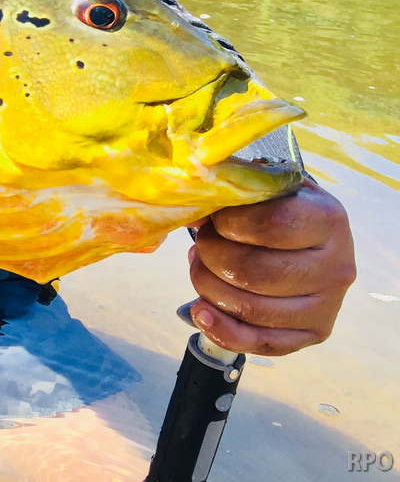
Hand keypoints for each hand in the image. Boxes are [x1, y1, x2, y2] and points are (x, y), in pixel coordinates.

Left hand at [187, 179, 354, 354]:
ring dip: (208, 288)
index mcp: (327, 219)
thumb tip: (194, 216)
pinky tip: (201, 311)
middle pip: (254, 272)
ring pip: (251, 309)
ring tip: (201, 267)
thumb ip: (234, 193)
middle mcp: (336, 266)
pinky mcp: (314, 333)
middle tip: (201, 245)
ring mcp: (329, 305)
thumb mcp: (266, 189)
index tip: (215, 219)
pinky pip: (260, 342)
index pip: (271, 224)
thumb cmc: (283, 207)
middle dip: (211, 257)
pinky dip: (222, 330)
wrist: (315, 236)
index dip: (229, 222)